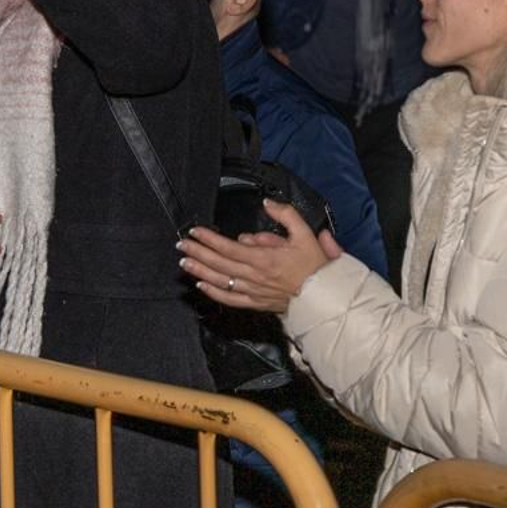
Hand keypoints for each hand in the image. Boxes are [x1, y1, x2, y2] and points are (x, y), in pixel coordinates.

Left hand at [177, 200, 343, 311]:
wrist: (325, 296)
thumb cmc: (315, 266)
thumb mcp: (305, 234)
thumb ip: (286, 215)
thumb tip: (267, 204)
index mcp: (264, 257)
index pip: (229, 246)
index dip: (209, 239)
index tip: (195, 231)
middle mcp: (254, 275)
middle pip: (219, 263)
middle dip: (198, 253)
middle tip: (181, 245)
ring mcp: (253, 291)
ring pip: (221, 280)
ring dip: (200, 271)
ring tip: (184, 263)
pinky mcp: (256, 303)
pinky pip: (231, 299)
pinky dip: (214, 293)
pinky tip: (201, 286)